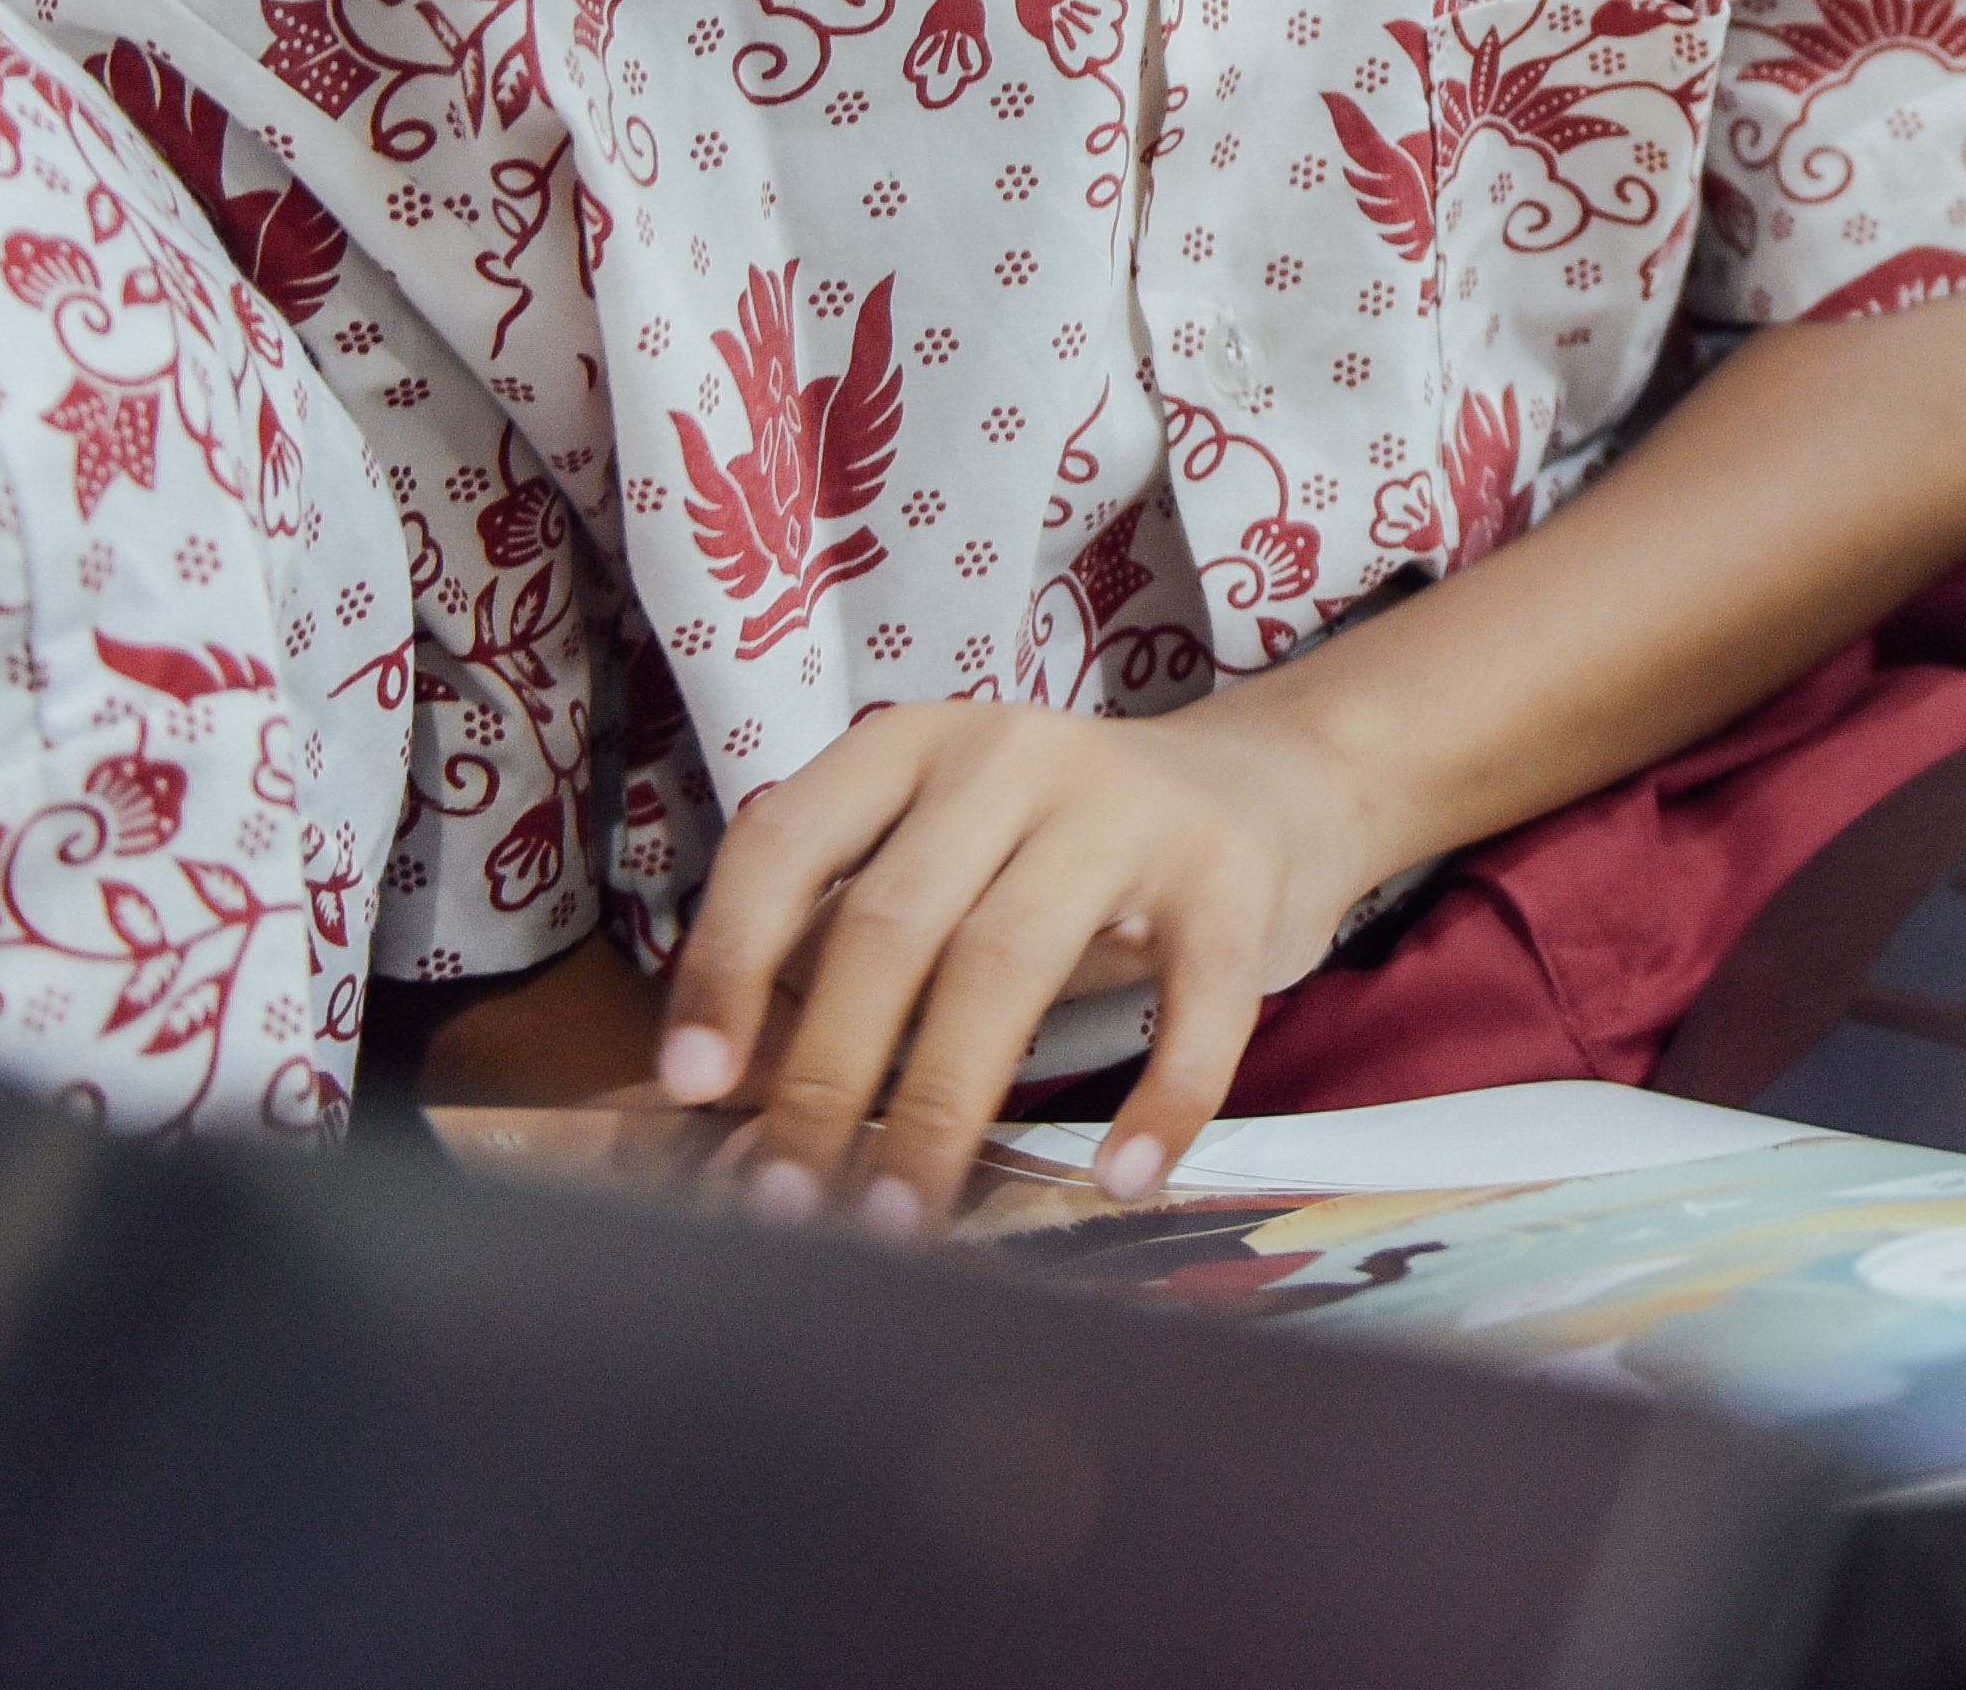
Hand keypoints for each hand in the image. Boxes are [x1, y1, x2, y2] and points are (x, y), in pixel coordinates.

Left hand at [656, 691, 1370, 1237]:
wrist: (1270, 783)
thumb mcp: (947, 848)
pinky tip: (1120, 1177)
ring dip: (943, 1108)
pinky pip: (1194, 1000)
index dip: (728, 964)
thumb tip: (732, 1098)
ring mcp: (1129, 809)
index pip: (786, 842)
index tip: (695, 1088)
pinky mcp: (1232, 874)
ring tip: (903, 1219)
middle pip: (892, 923)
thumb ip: (850, 934)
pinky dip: (1160, 1097)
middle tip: (789, 1201)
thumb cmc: (1066, 846)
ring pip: (1008, 964)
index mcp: (914, 746)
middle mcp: (1012, 756)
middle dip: (828, 1076)